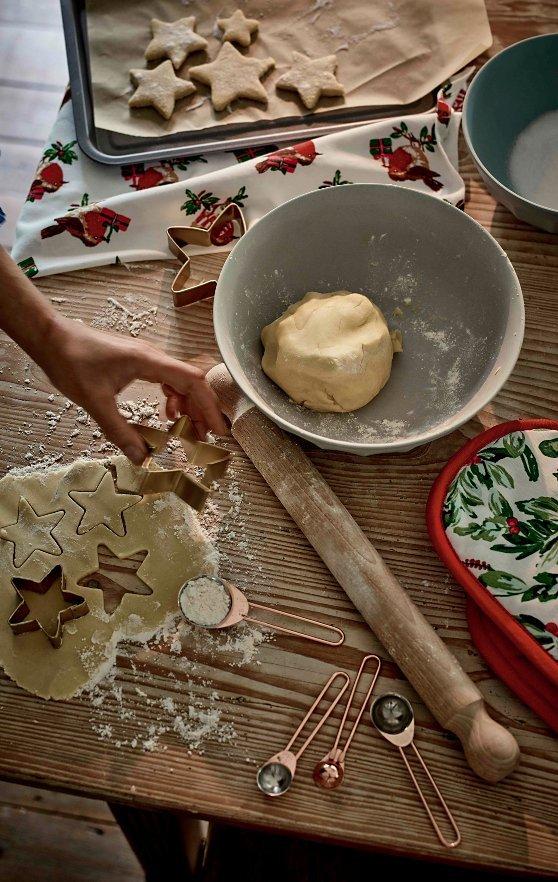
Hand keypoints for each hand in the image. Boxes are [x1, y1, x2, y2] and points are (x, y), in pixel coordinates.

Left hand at [39, 316, 226, 463]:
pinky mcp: (136, 361)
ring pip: (179, 380)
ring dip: (187, 404)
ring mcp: (145, 357)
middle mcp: (152, 356)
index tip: (216, 430)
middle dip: (201, 409)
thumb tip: (141, 458)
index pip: (191, 381)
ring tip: (186, 429)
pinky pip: (165, 378)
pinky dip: (172, 397)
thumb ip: (119, 431)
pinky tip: (167, 413)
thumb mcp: (95, 402)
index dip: (208, 406)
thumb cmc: (71, 362)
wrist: (51, 337)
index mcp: (148, 361)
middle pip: (191, 381)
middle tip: (204, 437)